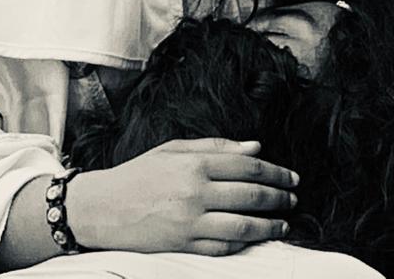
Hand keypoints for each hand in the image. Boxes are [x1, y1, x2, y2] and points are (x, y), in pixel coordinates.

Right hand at [69, 138, 298, 255]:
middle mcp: (194, 192)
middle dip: (279, 198)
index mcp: (194, 164)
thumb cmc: (139, 174)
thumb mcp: (174, 149)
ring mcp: (189, 222)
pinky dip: (244, 243)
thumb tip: (255, 148)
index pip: (248, 166)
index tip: (292, 177)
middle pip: (251, 195)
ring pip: (242, 225)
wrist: (101, 208)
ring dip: (269, 225)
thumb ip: (217, 146)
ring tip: (283, 223)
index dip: (276, 172)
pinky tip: (255, 237)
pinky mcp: (183, 245)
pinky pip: (222, 246)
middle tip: (293, 199)